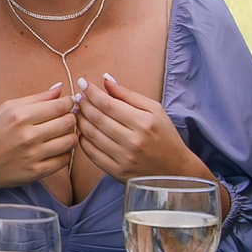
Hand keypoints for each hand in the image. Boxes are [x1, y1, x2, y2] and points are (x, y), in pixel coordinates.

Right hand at [0, 83, 79, 190]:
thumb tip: (60, 88)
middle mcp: (28, 136)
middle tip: (64, 118)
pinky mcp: (36, 172)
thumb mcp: (7, 108)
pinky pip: (64, 160)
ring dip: (70, 136)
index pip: (60, 106)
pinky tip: (55, 149)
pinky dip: (64, 153)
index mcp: (20, 116)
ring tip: (60, 134)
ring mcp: (33, 156)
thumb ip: (36, 98)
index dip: (68, 103)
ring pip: (70, 141)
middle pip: (68, 122)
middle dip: (71, 118)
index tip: (66, 104)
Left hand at [75, 74, 202, 181]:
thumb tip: (106, 79)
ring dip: (80, 121)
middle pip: (97, 119)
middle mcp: (133, 141)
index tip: (83, 84)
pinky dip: (83, 140)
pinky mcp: (117, 172)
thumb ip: (128, 95)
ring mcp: (124, 158)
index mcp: (144, 123)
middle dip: (83, 105)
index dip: (92, 93)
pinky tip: (82, 131)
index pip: (109, 104)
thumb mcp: (154, 110)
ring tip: (77, 111)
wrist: (174, 171)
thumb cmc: (165, 136)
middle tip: (77, 97)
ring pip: (91, 135)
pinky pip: (91, 154)